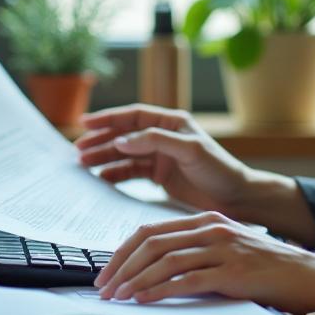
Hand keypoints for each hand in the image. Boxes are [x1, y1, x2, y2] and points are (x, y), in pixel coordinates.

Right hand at [75, 105, 254, 215]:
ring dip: (104, 157)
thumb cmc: (219, 170)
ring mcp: (161, 157)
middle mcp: (164, 137)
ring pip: (125, 154)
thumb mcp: (190, 150)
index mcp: (172, 122)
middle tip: (78, 149)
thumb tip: (121, 140)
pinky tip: (101, 178)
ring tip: (83, 164)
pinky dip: (116, 174)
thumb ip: (155, 141)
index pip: (133, 116)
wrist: (237, 198)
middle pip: (124, 134)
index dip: (109, 119)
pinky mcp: (161, 176)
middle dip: (100, 140)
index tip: (85, 124)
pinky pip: (132, 172)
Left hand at [92, 210, 314, 314]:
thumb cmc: (268, 268)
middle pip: (151, 241)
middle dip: (121, 265)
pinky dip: (160, 290)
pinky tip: (144, 299)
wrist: (311, 274)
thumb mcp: (228, 249)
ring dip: (134, 279)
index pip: (151, 230)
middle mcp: (212, 229)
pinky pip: (187, 280)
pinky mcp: (234, 272)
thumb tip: (155, 270)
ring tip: (116, 296)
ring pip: (165, 260)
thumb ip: (197, 252)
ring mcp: (223, 249)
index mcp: (207, 220)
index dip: (123, 250)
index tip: (106, 271)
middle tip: (103, 286)